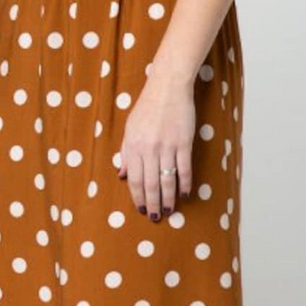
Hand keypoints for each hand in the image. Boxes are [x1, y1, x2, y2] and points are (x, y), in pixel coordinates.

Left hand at [116, 76, 195, 219]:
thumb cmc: (147, 108)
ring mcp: (167, 146)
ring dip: (169, 198)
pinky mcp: (184, 142)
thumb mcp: (129, 129)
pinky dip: (185, 183)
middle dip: (153, 203)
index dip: (137, 197)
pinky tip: (185, 194)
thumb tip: (121, 175)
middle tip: (156, 217)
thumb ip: (125, 153)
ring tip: (170, 211)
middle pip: (150, 183)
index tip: (141, 209)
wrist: (167, 88)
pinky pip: (184, 168)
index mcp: (133, 146)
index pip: (134, 179)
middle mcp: (148, 149)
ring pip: (167, 179)